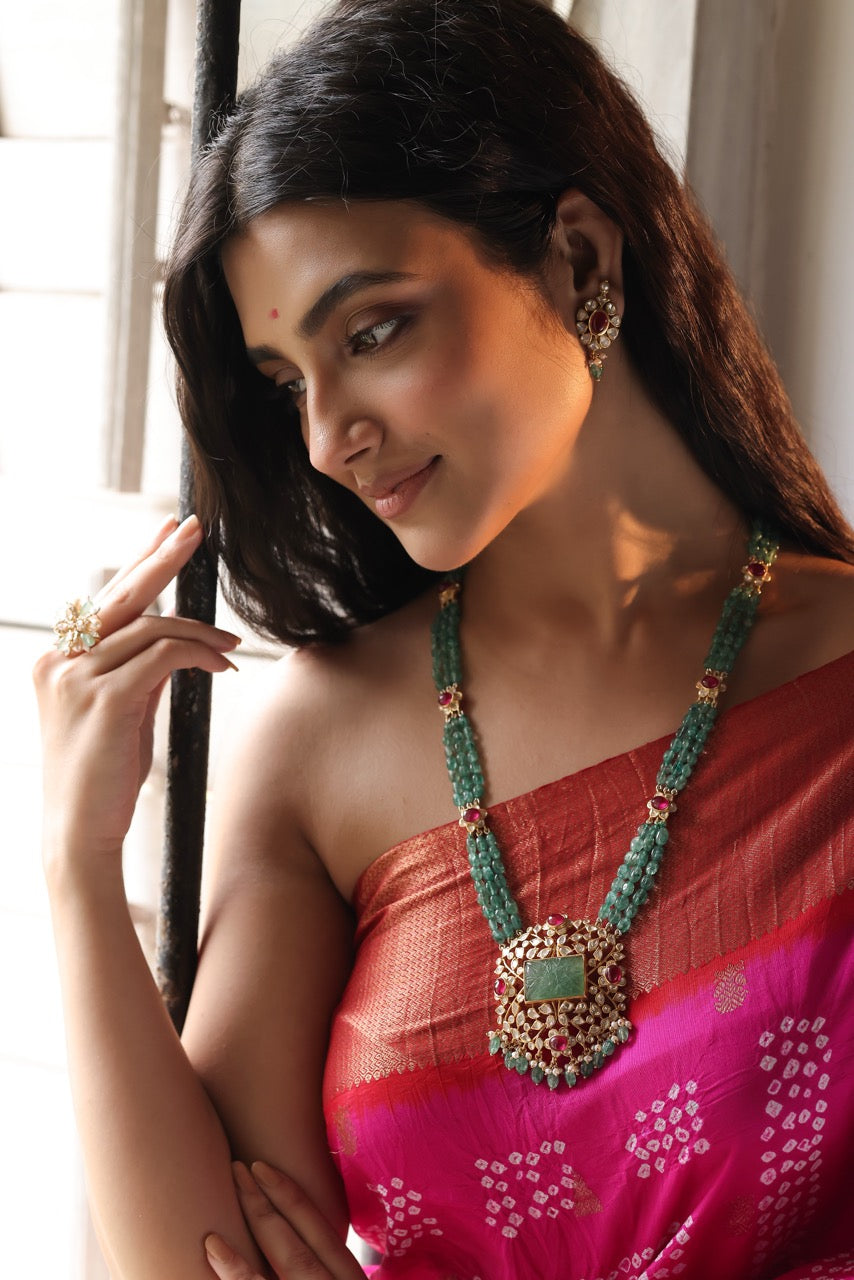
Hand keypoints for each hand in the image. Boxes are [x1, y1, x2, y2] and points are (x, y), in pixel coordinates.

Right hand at [33, 514, 241, 871]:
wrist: (79, 833)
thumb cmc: (101, 776)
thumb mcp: (119, 711)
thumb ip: (137, 671)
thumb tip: (173, 640)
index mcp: (57, 659)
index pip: (106, 597)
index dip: (140, 560)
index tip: (169, 531)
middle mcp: (60, 660)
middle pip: (123, 594)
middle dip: (164, 556)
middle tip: (196, 530)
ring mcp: (78, 678)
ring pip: (153, 626)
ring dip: (202, 632)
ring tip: (232, 646)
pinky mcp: (105, 699)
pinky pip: (164, 656)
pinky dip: (199, 654)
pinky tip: (220, 666)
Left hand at [204, 1161, 366, 1279]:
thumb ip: (323, 1266)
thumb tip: (295, 1235)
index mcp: (349, 1277)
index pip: (319, 1229)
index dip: (290, 1195)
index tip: (261, 1166)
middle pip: (297, 1238)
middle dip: (265, 1199)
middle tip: (236, 1166)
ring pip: (285, 1257)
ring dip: (255, 1219)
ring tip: (229, 1187)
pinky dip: (235, 1269)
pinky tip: (212, 1247)